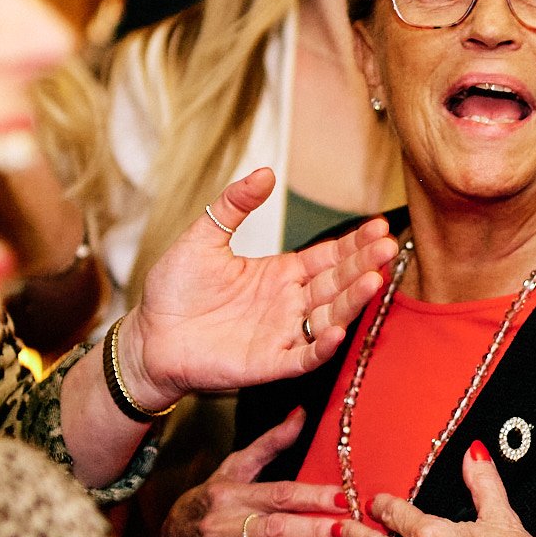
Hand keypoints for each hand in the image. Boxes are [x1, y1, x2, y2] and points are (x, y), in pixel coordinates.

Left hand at [120, 168, 398, 407]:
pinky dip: (322, 347)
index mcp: (281, 274)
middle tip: (388, 246)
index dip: (354, 243)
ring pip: (329, 317)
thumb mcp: (203, 238)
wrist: (147, 336)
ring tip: (375, 280)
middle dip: (364, 265)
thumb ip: (233, 206)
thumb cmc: (174, 291)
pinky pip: (303, 356)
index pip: (329, 257)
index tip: (379, 227)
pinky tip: (338, 331)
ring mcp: (282, 334)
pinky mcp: (268, 364)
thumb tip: (265, 172)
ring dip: (353, 302)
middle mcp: (289, 304)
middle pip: (337, 284)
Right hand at [159, 410, 344, 536]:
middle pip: (275, 528)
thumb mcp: (233, 469)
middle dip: (312, 531)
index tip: (344, 499)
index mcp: (233, 495)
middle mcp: (224, 526)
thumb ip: (270, 444)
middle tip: (347, 534)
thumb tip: (302, 414)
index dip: (313, 496)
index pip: (280, 493)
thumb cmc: (209, 503)